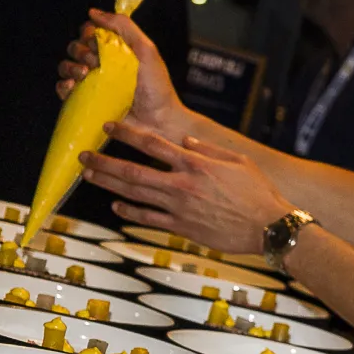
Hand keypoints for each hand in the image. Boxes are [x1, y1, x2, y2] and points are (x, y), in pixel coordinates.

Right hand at [57, 9, 200, 143]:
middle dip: (81, 50)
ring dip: (71, 66)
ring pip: (66, 67)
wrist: (159, 120)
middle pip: (75, 48)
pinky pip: (63, 90)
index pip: (89, 33)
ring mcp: (92, 84)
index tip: (95, 38)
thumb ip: (124, 27)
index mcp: (114, 51)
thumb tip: (94, 12)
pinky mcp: (86, 102)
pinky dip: (63, 85)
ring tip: (86, 74)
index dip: (88, 32)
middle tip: (96, 61)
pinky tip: (73, 85)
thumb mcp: (146, 50)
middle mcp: (101, 65)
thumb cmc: (156, 86)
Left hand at [80, 119, 291, 253]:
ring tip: (90, 176)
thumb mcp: (240, 161)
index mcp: (196, 164)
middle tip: (84, 155)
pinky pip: (148, 218)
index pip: (152, 144)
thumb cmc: (260, 193)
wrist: (269, 227)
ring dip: (109, 183)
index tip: (109, 126)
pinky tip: (116, 205)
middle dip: (104, 161)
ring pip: (135, 193)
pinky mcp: (182, 227)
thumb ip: (209, 149)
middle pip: (133, 170)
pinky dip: (129, 211)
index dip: (127, 133)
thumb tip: (184, 141)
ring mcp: (179, 207)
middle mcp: (182, 184)